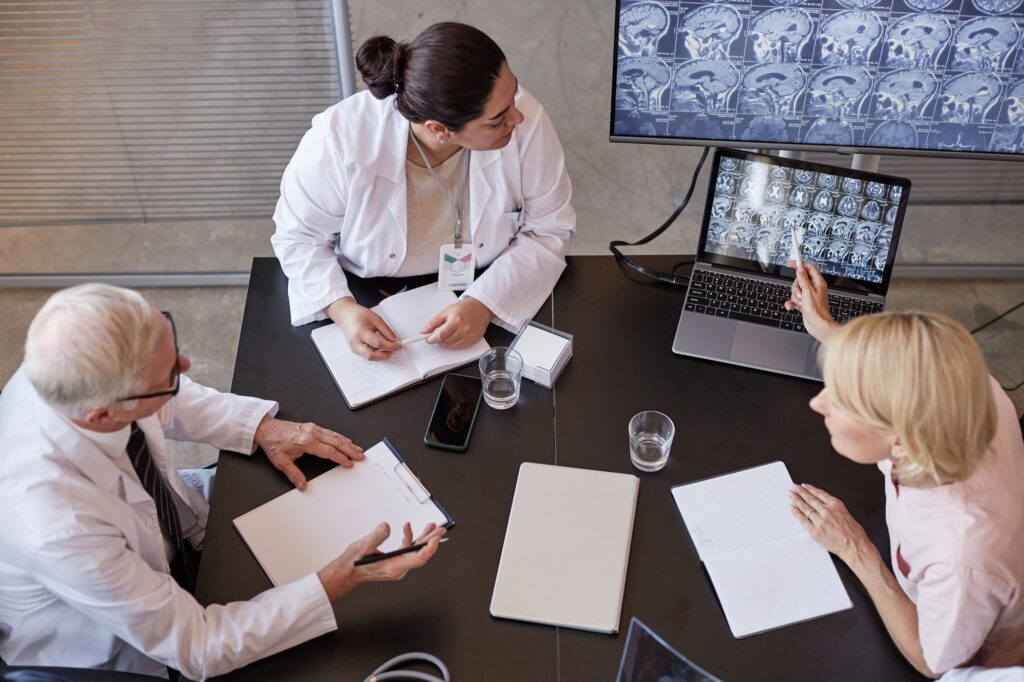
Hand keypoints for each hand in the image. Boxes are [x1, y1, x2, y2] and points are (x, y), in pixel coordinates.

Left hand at [254, 416, 364, 489]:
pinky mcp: (312, 427)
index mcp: (306, 442)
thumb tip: (302, 485)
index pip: (329, 451)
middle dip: (350, 449)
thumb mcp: (281, 462)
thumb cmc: (274, 443)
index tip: (349, 463)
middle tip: (361, 455)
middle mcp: (312, 433)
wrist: (267, 429)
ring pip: (335, 436)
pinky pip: (330, 432)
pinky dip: (340, 437)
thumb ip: (294, 474)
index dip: (340, 458)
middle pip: (336, 442)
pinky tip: (345, 440)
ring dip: (348, 442)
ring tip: (357, 449)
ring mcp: (313, 429)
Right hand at [317, 521, 446, 599]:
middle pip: (420, 555)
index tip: (436, 538)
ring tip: (432, 527)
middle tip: (441, 529)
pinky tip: (407, 528)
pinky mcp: (395, 561)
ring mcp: (398, 566)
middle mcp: (398, 568)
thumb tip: (387, 527)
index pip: (417, 559)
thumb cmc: (353, 563)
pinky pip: (408, 551)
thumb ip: (375, 536)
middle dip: (432, 541)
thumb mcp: (362, 546)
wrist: (346, 572)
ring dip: (424, 539)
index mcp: (393, 567)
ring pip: (416, 552)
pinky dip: (410, 539)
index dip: (429, 548)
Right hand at [326, 297, 400, 360]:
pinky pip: (366, 355)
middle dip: (384, 356)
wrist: (345, 314)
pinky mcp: (353, 349)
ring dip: (380, 355)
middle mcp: (355, 342)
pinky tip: (379, 348)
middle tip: (393, 351)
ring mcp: (353, 347)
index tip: (398, 346)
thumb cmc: (359, 314)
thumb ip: (386, 330)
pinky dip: (374, 353)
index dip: (390, 346)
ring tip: (387, 348)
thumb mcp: (376, 319)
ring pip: (369, 357)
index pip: (378, 343)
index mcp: (360, 332)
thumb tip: (394, 341)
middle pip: (371, 355)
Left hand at [421, 297, 492, 349]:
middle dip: (438, 340)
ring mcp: (469, 336)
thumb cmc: (464, 308)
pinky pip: (459, 347)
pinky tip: (454, 336)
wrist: (480, 309)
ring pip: (451, 346)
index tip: (428, 339)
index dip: (432, 339)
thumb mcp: (446, 311)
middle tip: (438, 334)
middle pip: (445, 342)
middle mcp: (464, 329)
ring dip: (445, 343)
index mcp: (456, 320)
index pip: (440, 335)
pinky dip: (454, 344)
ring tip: (447, 334)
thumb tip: (424, 331)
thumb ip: (434, 322)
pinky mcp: (473, 340)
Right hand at [784, 261, 838, 343]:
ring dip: (795, 297)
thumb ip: (803, 278)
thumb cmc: (817, 309)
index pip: (808, 268)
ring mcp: (808, 296)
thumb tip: (800, 268)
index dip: (799, 264)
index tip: (790, 263)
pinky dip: (792, 303)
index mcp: (818, 282)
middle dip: (796, 287)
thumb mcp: (808, 291)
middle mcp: (813, 288)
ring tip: (801, 302)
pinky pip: (794, 300)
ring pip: (795, 290)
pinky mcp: (803, 303)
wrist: (817, 325)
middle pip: (799, 280)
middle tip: (800, 293)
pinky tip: (792, 307)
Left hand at [789, 483, 870, 562]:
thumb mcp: (846, 514)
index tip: (804, 486)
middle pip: (810, 499)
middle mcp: (826, 511)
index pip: (819, 493)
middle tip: (794, 487)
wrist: (855, 546)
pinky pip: (802, 519)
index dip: (810, 489)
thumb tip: (823, 505)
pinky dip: (796, 513)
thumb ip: (834, 508)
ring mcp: (819, 520)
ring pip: (805, 507)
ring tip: (791, 495)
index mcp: (835, 505)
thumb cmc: (854, 533)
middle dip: (800, 492)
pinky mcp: (815, 531)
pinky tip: (792, 508)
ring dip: (796, 500)